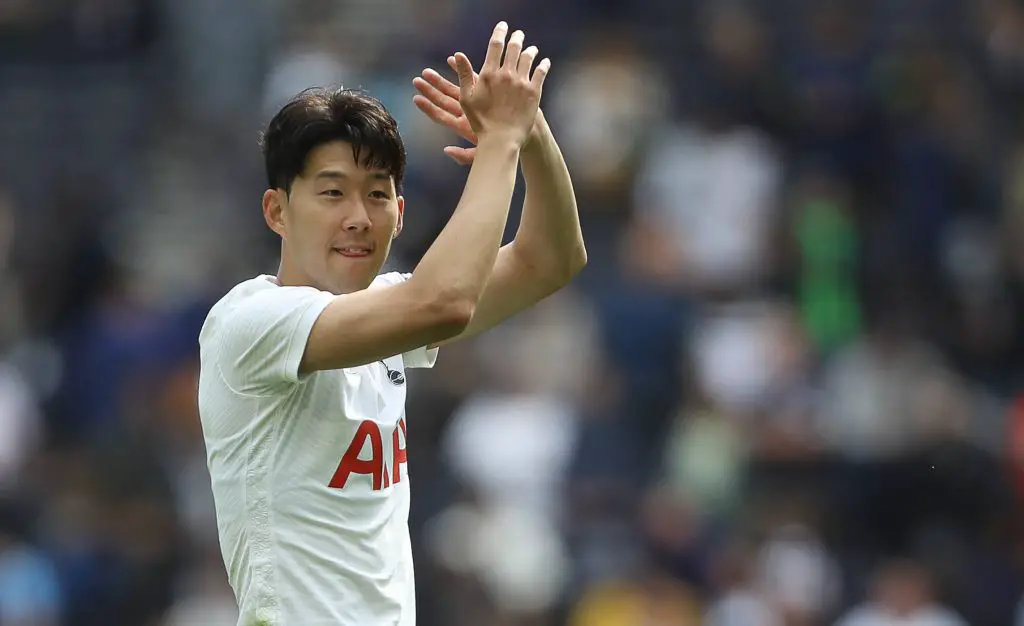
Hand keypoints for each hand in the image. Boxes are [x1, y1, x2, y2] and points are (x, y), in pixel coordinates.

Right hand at [422, 22, 548, 151]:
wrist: (502, 140)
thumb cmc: (481, 122)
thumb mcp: (466, 99)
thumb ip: (464, 75)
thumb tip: (458, 54)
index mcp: (489, 74)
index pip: (495, 46)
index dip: (499, 33)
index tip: (502, 27)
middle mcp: (506, 74)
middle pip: (513, 48)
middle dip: (516, 38)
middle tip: (518, 34)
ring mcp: (522, 82)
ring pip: (528, 58)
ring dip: (530, 50)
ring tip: (532, 48)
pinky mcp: (534, 92)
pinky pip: (541, 73)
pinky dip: (543, 64)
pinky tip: (545, 61)